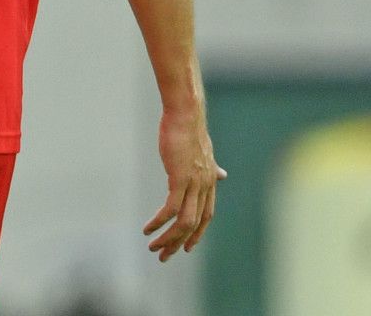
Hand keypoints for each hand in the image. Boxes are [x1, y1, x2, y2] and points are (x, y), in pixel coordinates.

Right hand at [143, 107, 224, 260]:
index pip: (207, 216)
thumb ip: (211, 168)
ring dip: (168, 238)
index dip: (198, 233)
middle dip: (179, 243)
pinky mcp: (180, 179)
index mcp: (209, 182)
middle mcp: (205, 186)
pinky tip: (148, 228)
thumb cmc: (190, 129)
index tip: (186, 247)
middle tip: (164, 256)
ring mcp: (194, 184)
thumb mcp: (203, 152)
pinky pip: (171, 209)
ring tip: (153, 247)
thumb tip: (222, 174)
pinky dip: (159, 222)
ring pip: (184, 221)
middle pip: (195, 224)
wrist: (186, 114)